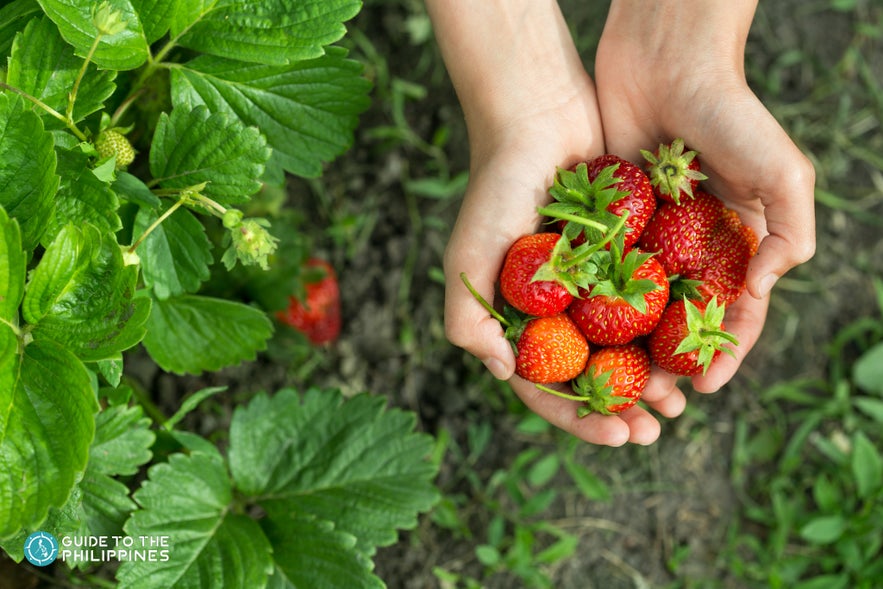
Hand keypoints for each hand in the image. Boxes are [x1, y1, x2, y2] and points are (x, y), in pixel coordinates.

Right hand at [429, 0, 686, 445]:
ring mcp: (591, 284)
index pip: (546, 386)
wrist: (540, 117)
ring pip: (626, 346)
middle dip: (623, 409)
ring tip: (681, 400)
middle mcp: (555, 309)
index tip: (619, 437)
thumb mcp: (468, 257)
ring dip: (651, 378)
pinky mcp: (625, 256)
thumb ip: (467, 318)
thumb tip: (504, 374)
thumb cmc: (496, 187)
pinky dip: (670, 328)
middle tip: (657, 430)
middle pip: (591, 375)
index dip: (579, 419)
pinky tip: (695, 347)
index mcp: (517, 319)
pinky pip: (651, 301)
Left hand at [595, 0, 815, 393]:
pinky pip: (600, 272)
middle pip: (680, 321)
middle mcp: (693, 247)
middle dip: (669, 362)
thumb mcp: (783, 172)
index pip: (734, 313)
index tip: (703, 388)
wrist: (666, 60)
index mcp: (738, 243)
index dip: (723, 353)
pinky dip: (594, 305)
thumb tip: (760, 291)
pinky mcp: (609, 222)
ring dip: (629, 347)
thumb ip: (790, 233)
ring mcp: (649, 237)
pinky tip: (581, 336)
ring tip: (616, 382)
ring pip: (637, 307)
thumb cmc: (732, 113)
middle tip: (651, 399)